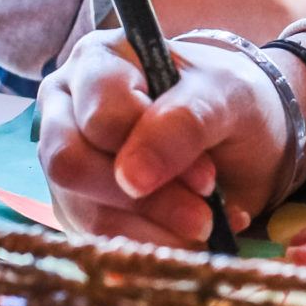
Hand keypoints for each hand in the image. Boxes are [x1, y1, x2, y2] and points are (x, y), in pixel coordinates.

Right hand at [36, 30, 294, 245]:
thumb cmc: (226, 101)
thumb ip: (183, 123)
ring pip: (82, 210)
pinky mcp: (75, 206)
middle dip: (145, 201)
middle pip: (71, 164)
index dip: (152, 153)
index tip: (208, 178)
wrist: (239, 139)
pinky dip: (150, 245)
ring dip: (152, 230)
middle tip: (204, 216)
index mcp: (98, 61)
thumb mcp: (224, 97)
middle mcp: (67, 106)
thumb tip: (131, 178)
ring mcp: (66, 160)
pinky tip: (187, 235)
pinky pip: (97, 240)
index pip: (100, 117)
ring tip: (204, 225)